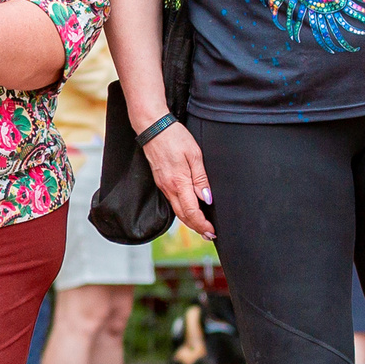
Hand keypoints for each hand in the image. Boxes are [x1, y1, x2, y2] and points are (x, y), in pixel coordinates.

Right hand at [143, 121, 212, 239]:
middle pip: (183, 216)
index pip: (191, 211)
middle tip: (210, 236)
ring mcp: (163, 185)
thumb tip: (207, 198)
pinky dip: (182, 211)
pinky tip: (189, 211)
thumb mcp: (195, 154)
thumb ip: (201, 178)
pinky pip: (172, 201)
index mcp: (179, 182)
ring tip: (202, 228)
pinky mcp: (161, 181)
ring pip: (177, 210)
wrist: (152, 128)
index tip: (212, 231)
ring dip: (190, 221)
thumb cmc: (175, 137)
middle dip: (197, 228)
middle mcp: (169, 188)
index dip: (202, 224)